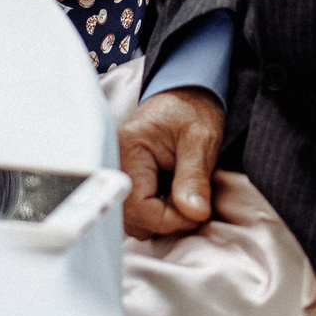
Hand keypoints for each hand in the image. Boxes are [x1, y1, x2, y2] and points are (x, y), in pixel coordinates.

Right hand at [118, 85, 224, 236]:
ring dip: (162, 218)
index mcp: (129, 150)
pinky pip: (136, 213)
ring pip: (134, 220)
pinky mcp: (126, 182)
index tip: (199, 212)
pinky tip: (173, 197)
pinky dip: (156, 213)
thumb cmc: (193, 110)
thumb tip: (195, 214)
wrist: (185, 94)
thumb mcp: (201, 140)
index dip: (172, 219)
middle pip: (133, 218)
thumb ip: (195, 177)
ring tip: (184, 197)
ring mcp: (118, 175)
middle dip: (167, 220)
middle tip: (194, 204)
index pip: (141, 206)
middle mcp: (114, 164)